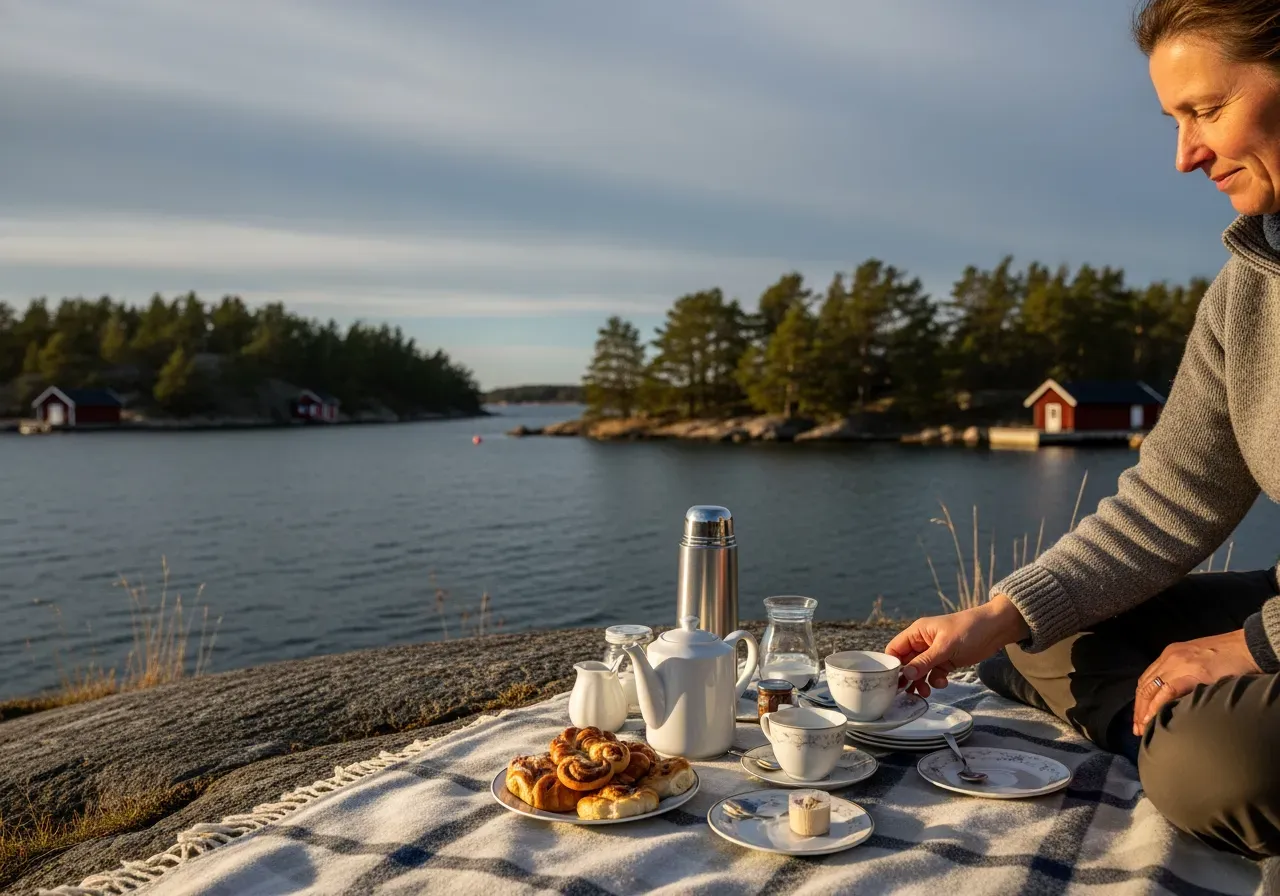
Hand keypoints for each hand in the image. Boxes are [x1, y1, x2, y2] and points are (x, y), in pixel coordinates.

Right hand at [885, 595, 1030, 697]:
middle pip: (906, 663)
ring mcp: (934, 653)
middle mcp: (922, 643)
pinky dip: (935, 680)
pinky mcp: (946, 661)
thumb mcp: (945, 646)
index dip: (892, 665)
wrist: (996, 629)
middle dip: (908, 677)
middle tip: (908, 693)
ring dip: (921, 682)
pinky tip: (943, 682)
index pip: (895, 649)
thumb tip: (906, 675)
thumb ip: (925, 662)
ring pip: (920, 671)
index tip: (893, 681)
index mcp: (917, 633)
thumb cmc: (968, 629)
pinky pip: (934, 674)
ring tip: (925, 692)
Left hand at [1132, 629, 1259, 734]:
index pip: (1147, 679)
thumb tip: (1177, 697)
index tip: (1138, 718)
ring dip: (1144, 711)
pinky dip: (1156, 706)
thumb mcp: (1198, 663)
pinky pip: (1167, 691)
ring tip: (1142, 729)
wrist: (1248, 647)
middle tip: (1136, 729)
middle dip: (1138, 709)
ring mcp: (1178, 664)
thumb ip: (1184, 675)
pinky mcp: (1192, 672)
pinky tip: (1152, 719)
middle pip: (1145, 686)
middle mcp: (1169, 658)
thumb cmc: (1228, 657)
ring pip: (1151, 689)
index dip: (1140, 700)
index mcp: (1170, 654)